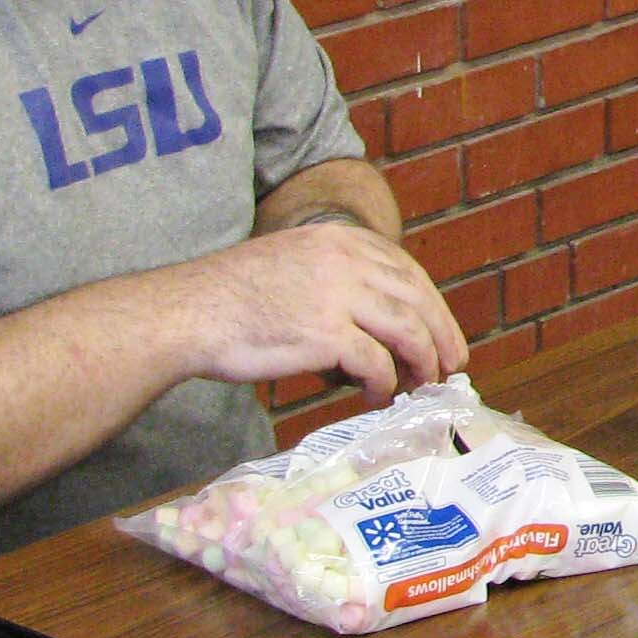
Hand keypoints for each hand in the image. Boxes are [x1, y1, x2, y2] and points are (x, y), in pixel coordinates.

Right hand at [170, 221, 468, 403]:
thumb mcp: (290, 263)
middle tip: (451, 364)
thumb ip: (334, 278)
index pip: (405, 268)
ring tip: (423, 384)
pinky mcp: (326, 334)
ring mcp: (338, 295)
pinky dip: (385, 384)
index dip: (430, 303)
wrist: (186, 312)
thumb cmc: (229, 296)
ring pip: (408, 330)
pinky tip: (378, 398)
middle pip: (417, 297)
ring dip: (423, 362)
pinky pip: (376, 364)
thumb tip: (373, 318)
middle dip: (441, 334)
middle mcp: (345, 260)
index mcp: (338, 240)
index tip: (441, 330)